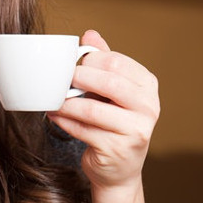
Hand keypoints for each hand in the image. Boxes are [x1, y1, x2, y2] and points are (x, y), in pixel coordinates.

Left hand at [47, 30, 159, 190]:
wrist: (119, 168)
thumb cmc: (114, 123)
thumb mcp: (113, 90)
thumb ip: (104, 61)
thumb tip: (90, 34)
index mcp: (147, 85)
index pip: (118, 62)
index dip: (91, 59)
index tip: (73, 62)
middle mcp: (148, 107)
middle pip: (110, 83)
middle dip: (80, 77)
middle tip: (61, 77)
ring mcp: (135, 130)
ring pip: (93, 109)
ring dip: (67, 102)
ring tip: (54, 97)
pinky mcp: (117, 150)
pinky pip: (83, 130)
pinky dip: (65, 120)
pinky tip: (55, 114)